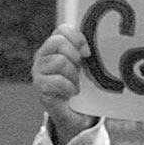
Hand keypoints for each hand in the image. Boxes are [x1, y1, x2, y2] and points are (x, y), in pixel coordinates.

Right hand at [31, 24, 96, 143]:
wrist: (76, 114)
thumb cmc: (82, 87)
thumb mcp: (87, 67)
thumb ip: (88, 53)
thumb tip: (106, 42)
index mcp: (54, 46)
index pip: (62, 30)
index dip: (77, 38)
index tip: (87, 53)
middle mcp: (42, 56)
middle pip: (58, 42)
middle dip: (75, 57)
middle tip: (79, 71)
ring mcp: (38, 71)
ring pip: (59, 61)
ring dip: (73, 75)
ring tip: (76, 84)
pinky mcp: (39, 86)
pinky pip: (56, 80)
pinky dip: (69, 87)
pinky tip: (72, 92)